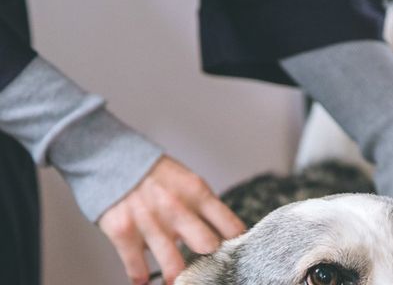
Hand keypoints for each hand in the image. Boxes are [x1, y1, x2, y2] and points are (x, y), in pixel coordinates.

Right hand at [98, 156, 245, 284]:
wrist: (113, 161)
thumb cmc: (156, 176)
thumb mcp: (188, 182)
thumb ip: (204, 207)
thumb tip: (222, 236)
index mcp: (197, 192)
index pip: (229, 224)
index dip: (236, 243)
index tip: (235, 252)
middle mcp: (176, 208)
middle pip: (207, 245)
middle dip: (210, 258)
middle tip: (207, 265)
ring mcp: (150, 222)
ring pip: (174, 266)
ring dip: (178, 278)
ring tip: (179, 280)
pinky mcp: (124, 234)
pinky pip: (138, 270)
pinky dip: (142, 279)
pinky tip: (145, 279)